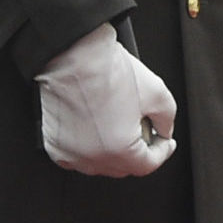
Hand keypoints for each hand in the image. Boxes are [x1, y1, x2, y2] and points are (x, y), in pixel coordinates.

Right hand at [35, 22, 177, 176]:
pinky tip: (100, 128)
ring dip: (115, 152)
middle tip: (146, 131)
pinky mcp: (55, 145)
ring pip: (100, 164)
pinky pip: (79, 156)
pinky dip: (92, 148)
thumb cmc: (108, 70)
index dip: (162, 152)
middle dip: (139, 152)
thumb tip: (163, 131)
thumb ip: (167, 120)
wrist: (74, 55)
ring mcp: (71, 153)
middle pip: (123, 167)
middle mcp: (92, 157)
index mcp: (118, 149)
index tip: (165, 141)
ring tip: (122, 127)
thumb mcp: (157, 92)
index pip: (147, 165)